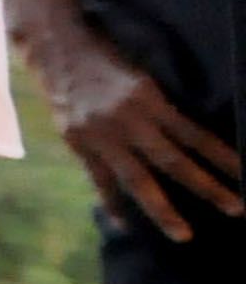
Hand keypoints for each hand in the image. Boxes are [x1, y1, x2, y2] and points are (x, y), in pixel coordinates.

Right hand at [25, 17, 242, 238]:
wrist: (55, 48)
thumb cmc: (106, 58)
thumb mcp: (141, 79)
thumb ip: (160, 110)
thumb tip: (189, 143)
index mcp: (149, 99)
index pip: (195, 135)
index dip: (223, 157)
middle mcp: (128, 119)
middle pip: (173, 161)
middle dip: (206, 187)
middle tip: (236, 210)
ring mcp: (101, 135)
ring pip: (137, 179)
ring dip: (162, 210)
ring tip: (183, 235)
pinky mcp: (78, 143)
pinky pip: (99, 180)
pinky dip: (112, 203)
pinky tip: (125, 224)